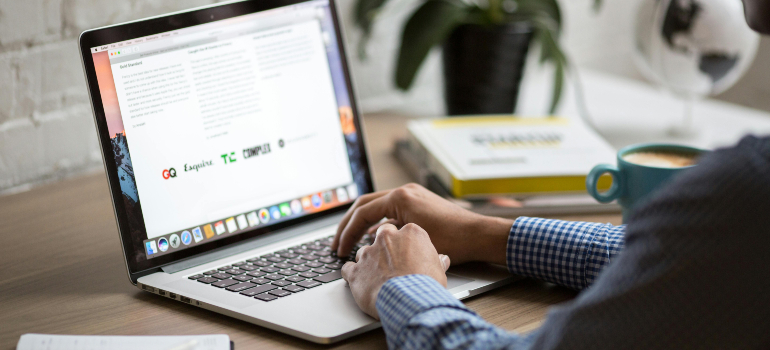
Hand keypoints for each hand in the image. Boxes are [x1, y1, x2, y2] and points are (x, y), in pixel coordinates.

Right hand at [332, 183, 512, 264]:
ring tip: (350, 242)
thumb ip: (386, 238)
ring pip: (376, 206)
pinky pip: (390, 210)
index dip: (347, 233)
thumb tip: (368, 243)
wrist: (479, 235)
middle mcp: (405, 191)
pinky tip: (374, 239)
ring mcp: (412, 194)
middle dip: (348, 225)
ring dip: (362, 223)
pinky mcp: (418, 202)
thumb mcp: (413, 240)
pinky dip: (378, 223)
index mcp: (401, 197)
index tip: (340, 249)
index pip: (362, 212)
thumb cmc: (452, 241)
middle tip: (337, 244)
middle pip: (364, 205)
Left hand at [341, 223, 450, 318]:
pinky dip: (352, 275)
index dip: (405, 244)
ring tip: (377, 277)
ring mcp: (369, 253)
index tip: (407, 253)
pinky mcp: (355, 270)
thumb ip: (436, 261)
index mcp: (410, 233)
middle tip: (391, 262)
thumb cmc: (426, 285)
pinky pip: (348, 268)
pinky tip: (359, 283)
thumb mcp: (439, 270)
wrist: (409, 300)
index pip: (404, 231)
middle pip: (382, 236)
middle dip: (384, 247)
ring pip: (364, 252)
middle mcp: (387, 238)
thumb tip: (442, 260)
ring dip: (368, 262)